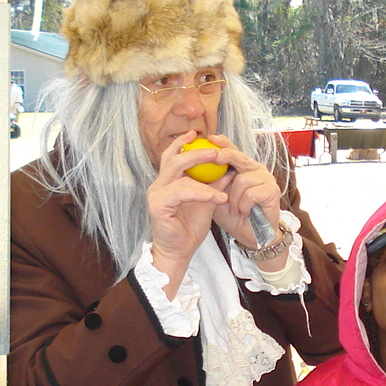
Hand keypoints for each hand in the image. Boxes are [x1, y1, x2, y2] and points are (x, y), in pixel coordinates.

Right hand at [149, 131, 229, 295]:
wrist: (179, 252)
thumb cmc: (189, 229)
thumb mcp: (206, 202)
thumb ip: (214, 185)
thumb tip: (229, 169)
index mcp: (166, 182)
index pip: (172, 156)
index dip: (183, 142)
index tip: (198, 133)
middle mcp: (158, 185)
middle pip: (173, 158)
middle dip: (194, 150)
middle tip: (214, 149)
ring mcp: (155, 195)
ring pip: (178, 172)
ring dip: (203, 172)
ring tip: (223, 172)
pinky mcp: (157, 206)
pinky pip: (182, 192)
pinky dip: (201, 192)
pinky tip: (216, 197)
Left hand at [193, 135, 282, 257]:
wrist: (252, 237)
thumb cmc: (234, 216)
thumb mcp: (216, 197)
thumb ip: (209, 182)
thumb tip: (191, 167)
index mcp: (243, 168)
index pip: (232, 150)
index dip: (223, 143)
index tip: (210, 138)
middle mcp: (256, 169)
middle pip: (239, 157)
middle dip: (225, 156)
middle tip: (214, 158)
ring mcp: (267, 179)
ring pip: (242, 179)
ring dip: (234, 199)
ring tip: (235, 210)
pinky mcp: (272, 191)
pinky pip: (251, 193)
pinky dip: (243, 206)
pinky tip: (244, 213)